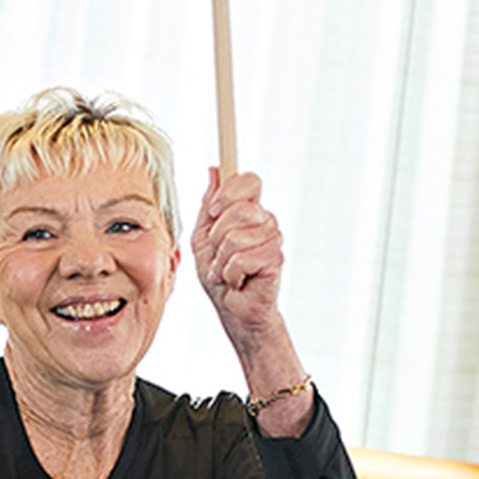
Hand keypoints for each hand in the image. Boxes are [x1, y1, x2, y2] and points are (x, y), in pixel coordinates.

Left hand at [192, 167, 283, 332]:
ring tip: (226, 271)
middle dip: (218, 236)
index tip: (215, 211)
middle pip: (240, 209)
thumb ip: (208, 205)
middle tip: (218, 253)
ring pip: (237, 237)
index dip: (230, 192)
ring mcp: (273, 240)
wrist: (232, 307)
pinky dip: (231, 273)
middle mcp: (265, 221)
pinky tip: (236, 280)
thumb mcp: (203, 236)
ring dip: (222, 260)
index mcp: (249, 210)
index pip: (250, 181)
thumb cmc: (219, 273)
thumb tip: (214, 171)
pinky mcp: (275, 260)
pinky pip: (243, 259)